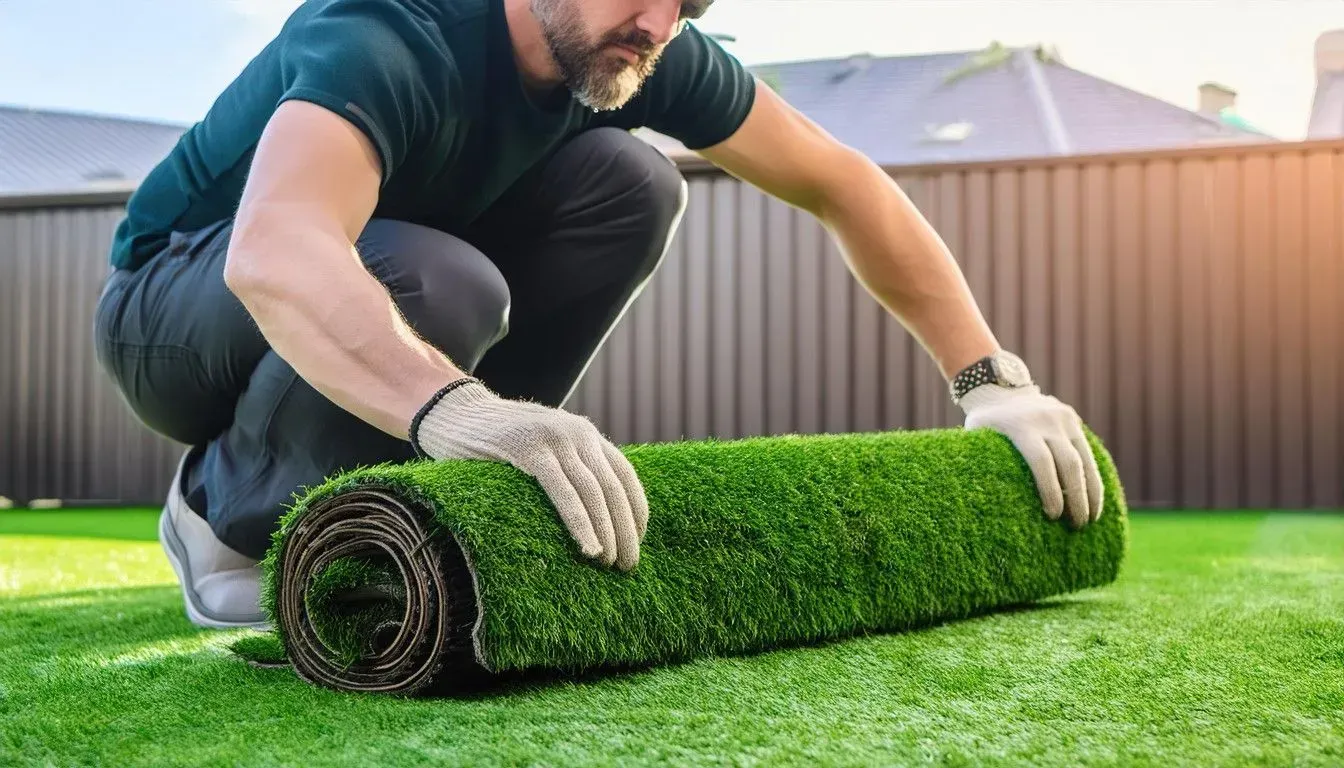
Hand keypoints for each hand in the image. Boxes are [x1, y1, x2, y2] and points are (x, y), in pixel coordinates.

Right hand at [412, 378, 648, 570]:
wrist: (452, 412)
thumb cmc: (494, 440)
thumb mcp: (541, 446)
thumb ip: (566, 466)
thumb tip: (590, 512)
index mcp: (584, 433)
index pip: (624, 474)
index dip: (636, 511)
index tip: (637, 542)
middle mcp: (577, 432)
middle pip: (614, 487)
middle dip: (626, 530)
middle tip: (629, 565)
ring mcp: (554, 438)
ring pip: (594, 492)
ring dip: (608, 532)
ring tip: (613, 564)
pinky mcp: (530, 449)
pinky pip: (564, 492)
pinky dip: (581, 523)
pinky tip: (590, 549)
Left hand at [958, 383, 1103, 528]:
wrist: (999, 388)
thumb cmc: (984, 423)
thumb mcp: (976, 437)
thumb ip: (982, 462)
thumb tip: (980, 504)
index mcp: (1020, 426)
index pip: (1041, 462)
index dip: (1050, 491)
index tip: (1053, 516)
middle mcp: (1046, 420)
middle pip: (1070, 464)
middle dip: (1077, 498)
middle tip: (1077, 525)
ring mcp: (1063, 418)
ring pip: (1085, 459)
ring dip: (1092, 492)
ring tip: (1091, 518)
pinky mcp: (1072, 419)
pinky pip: (1086, 451)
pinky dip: (1091, 476)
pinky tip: (1094, 499)